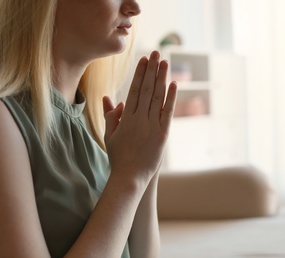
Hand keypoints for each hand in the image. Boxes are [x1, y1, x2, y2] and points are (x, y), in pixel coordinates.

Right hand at [103, 50, 176, 184]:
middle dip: (152, 69)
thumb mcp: (110, 135)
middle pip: (147, 89)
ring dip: (162, 78)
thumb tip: (112, 99)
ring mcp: (152, 126)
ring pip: (157, 97)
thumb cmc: (118, 156)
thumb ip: (111, 116)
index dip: (140, 73)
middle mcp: (139, 118)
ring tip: (165, 62)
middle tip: (156, 53)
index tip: (144, 60)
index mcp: (126, 117)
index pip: (134, 90)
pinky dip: (171, 98)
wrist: (130, 177)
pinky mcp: (163, 134)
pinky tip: (174, 84)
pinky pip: (168, 112)